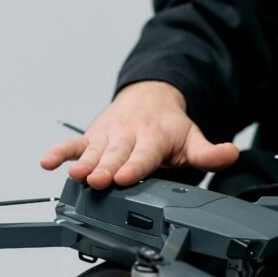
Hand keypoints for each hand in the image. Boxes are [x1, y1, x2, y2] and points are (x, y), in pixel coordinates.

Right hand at [40, 81, 238, 188]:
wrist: (149, 96)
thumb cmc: (168, 125)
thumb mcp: (192, 138)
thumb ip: (208, 152)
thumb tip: (230, 153)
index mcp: (153, 139)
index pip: (143, 157)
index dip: (133, 168)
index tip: (124, 177)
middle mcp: (128, 136)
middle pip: (115, 155)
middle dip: (106, 167)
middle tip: (97, 180)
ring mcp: (107, 136)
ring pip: (94, 151)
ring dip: (83, 162)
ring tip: (75, 174)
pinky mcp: (92, 137)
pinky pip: (73, 144)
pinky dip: (59, 152)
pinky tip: (47, 162)